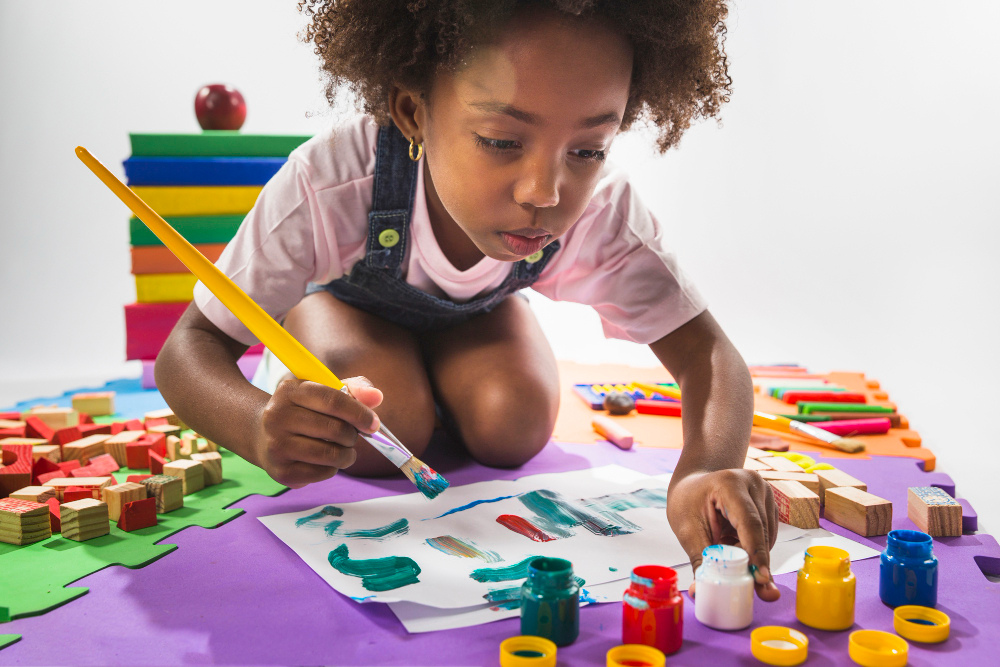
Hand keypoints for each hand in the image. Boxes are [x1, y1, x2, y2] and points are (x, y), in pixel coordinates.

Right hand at [252, 376, 382, 487]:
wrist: (262, 434)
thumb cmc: (303, 411)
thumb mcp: (323, 391)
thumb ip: (354, 389)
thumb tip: (377, 397)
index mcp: (289, 391)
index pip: (333, 400)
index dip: (359, 413)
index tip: (373, 424)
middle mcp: (277, 416)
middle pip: (334, 429)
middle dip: (353, 435)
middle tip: (352, 436)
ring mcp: (276, 445)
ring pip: (330, 455)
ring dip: (347, 454)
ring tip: (344, 450)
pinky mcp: (280, 471)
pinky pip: (322, 473)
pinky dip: (333, 468)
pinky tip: (326, 461)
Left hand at [667, 469, 780, 600]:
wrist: (694, 485)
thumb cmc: (688, 503)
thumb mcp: (688, 531)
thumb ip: (700, 560)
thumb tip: (700, 592)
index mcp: (729, 484)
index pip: (749, 522)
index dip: (756, 552)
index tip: (761, 578)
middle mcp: (753, 484)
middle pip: (761, 532)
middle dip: (757, 563)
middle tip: (760, 592)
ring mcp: (764, 492)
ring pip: (767, 537)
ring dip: (752, 555)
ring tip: (726, 549)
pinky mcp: (769, 504)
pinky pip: (767, 535)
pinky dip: (753, 547)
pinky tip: (734, 543)